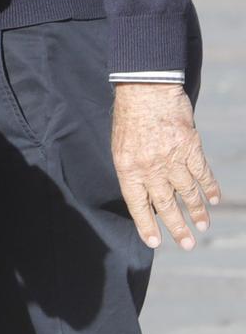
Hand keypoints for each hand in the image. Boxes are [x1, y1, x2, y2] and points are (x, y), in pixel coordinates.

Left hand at [112, 83, 221, 250]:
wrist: (145, 88)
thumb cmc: (129, 117)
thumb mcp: (120, 146)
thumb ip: (132, 169)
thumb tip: (145, 192)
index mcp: (128, 168)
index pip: (138, 204)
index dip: (146, 224)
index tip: (155, 242)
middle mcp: (150, 167)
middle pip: (166, 203)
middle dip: (177, 227)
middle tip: (188, 245)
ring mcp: (173, 158)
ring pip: (187, 191)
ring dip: (196, 211)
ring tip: (202, 227)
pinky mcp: (191, 147)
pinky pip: (202, 173)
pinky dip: (209, 188)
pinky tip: (213, 200)